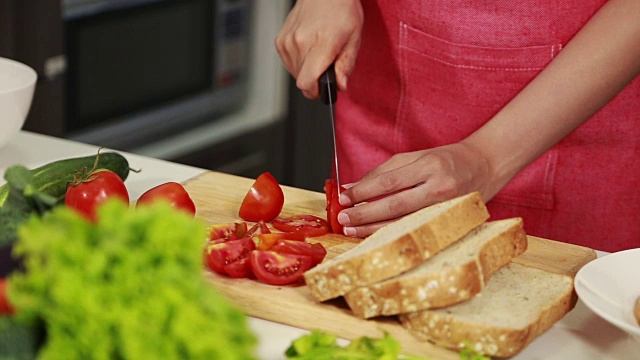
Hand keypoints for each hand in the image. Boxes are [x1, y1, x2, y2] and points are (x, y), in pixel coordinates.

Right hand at [275, 0, 362, 98]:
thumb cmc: (340, 9)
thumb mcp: (354, 38)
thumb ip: (346, 65)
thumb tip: (340, 85)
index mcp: (321, 44)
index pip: (306, 83)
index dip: (316, 92)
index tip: (324, 90)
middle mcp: (299, 43)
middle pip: (302, 81)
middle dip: (316, 80)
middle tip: (328, 65)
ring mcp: (287, 42)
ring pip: (295, 73)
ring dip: (307, 71)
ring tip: (319, 54)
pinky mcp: (280, 41)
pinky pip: (289, 63)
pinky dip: (299, 62)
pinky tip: (309, 49)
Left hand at [337, 142, 492, 236]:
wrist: (486, 166)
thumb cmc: (448, 160)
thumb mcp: (416, 156)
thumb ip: (383, 171)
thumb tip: (352, 186)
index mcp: (430, 165)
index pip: (389, 181)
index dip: (363, 191)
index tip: (344, 197)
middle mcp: (439, 187)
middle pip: (394, 205)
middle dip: (364, 213)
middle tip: (343, 217)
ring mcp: (446, 207)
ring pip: (404, 222)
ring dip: (374, 228)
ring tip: (352, 229)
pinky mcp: (450, 222)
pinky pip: (415, 230)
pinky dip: (393, 233)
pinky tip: (375, 236)